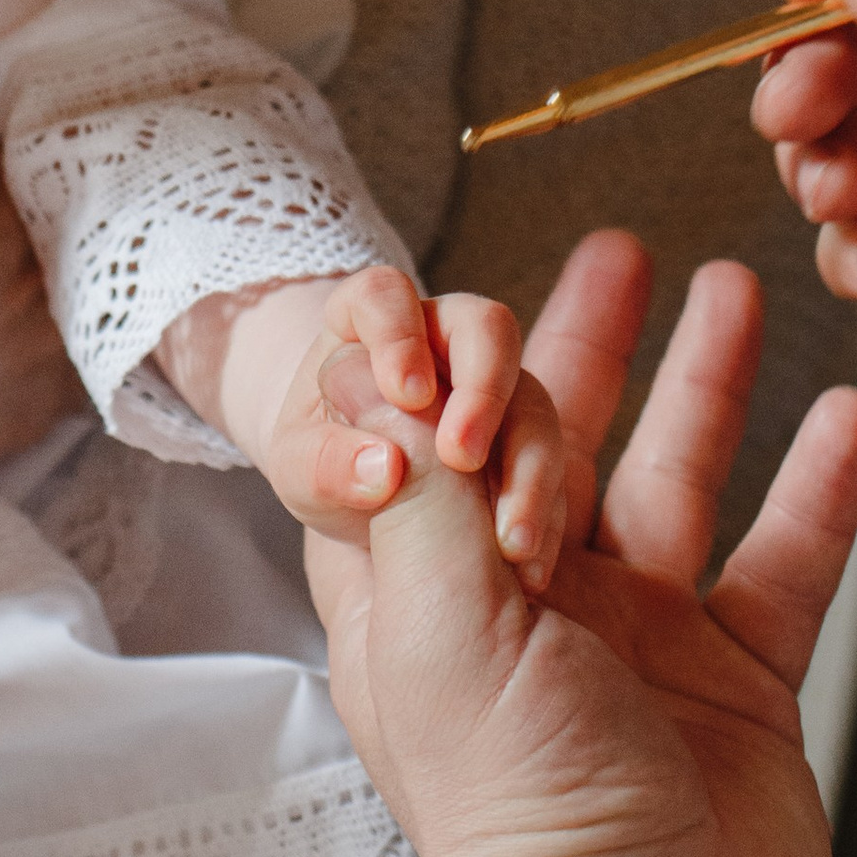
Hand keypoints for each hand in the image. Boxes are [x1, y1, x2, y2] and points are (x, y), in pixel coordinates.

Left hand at [256, 270, 564, 589]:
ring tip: (506, 539)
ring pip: (531, 398)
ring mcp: (494, 390)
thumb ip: (328, 467)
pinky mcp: (531, 441)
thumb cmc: (327, 471)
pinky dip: (541, 508)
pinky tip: (524, 560)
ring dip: (525, 463)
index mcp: (370, 328)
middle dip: (483, 388)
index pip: (384, 296)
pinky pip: (552, 462)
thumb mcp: (304, 478)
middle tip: (460, 457)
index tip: (405, 394)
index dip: (398, 335)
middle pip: (484, 328)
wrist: (365, 515)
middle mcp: (441, 347)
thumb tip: (382, 465)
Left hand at [305, 260, 856, 856]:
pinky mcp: (736, 681)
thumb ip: (422, 494)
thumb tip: (385, 378)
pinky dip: (817, 487)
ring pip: (674, 480)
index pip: (421, 447)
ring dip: (704, 384)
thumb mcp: (441, 633)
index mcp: (426, 600)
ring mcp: (637, 643)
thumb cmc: (520, 819)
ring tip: (735, 285)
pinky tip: (846, 412)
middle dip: (584, 345)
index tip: (464, 298)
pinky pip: (782, 560)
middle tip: (619, 255)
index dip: (444, 371)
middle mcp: (528, 609)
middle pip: (553, 442)